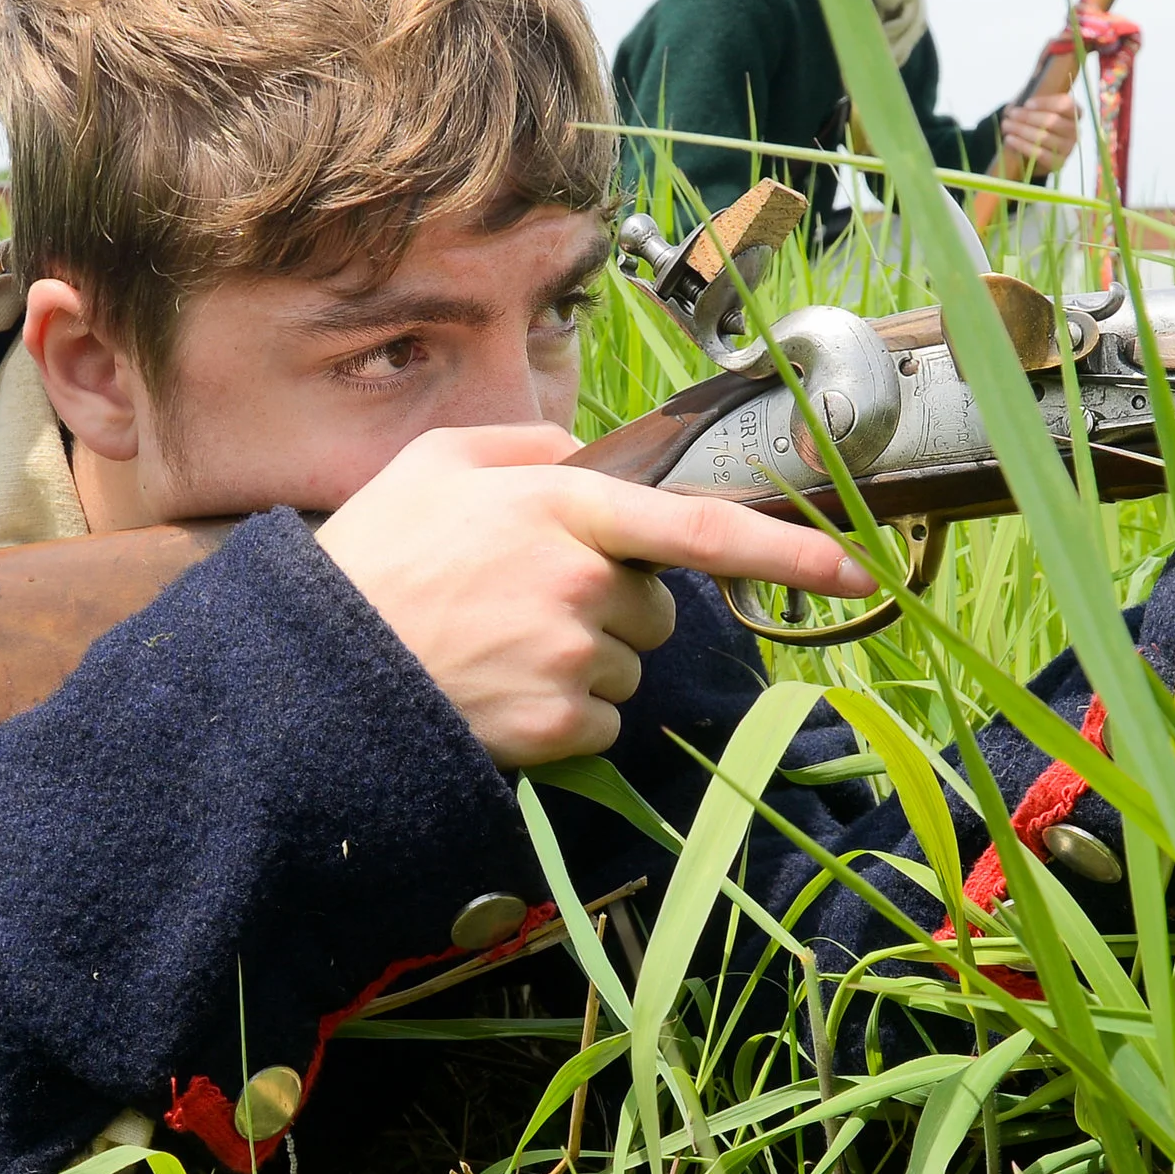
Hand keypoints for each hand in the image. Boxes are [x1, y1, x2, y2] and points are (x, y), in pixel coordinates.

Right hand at [317, 424, 876, 768]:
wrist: (316, 668)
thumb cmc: (375, 555)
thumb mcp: (438, 462)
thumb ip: (528, 449)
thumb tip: (590, 463)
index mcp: (565, 508)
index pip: (702, 527)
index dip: (789, 550)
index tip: (858, 568)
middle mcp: (585, 582)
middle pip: (656, 605)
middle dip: (611, 605)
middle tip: (520, 602)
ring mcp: (575, 658)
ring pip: (628, 663)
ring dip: (583, 659)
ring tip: (495, 646)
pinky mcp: (561, 725)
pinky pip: (602, 718)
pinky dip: (564, 712)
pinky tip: (498, 690)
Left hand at [998, 92, 1078, 178]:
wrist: (1037, 151)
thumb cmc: (1037, 124)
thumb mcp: (1036, 111)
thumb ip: (1030, 107)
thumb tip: (1013, 110)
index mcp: (1074, 112)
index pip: (1065, 104)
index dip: (1045, 103)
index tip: (1027, 104)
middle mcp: (1075, 130)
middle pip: (1052, 121)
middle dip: (1028, 117)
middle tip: (1011, 115)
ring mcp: (1068, 147)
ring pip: (1044, 137)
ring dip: (1022, 130)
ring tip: (1006, 125)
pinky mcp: (1059, 162)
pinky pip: (1040, 154)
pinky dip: (1022, 145)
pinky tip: (1010, 139)